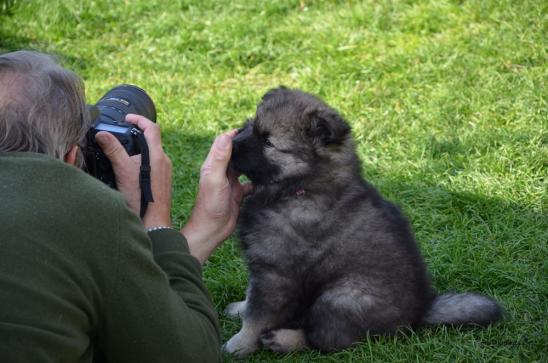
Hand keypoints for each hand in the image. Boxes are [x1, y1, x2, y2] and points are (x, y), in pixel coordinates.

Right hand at [95, 114, 172, 228]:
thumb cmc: (140, 199)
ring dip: (139, 149)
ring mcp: (166, 172)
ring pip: (153, 153)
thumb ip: (113, 150)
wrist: (153, 222)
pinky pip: (154, 165)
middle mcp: (165, 162)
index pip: (152, 128)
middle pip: (152, 140)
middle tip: (122, 134)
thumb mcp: (122, 171)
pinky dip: (142, 161)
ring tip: (122, 152)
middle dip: (137, 134)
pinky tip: (130, 170)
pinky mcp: (164, 181)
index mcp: (158, 156)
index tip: (127, 118)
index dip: (139, 119)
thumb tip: (102, 134)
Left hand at [181, 130, 252, 262]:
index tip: (249, 128)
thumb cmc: (210, 205)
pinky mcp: (238, 193)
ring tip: (266, 156)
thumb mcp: (215, 178)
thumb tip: (227, 136)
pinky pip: (250, 183)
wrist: (212, 229)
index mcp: (213, 164)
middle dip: (246, 146)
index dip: (234, 134)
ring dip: (252, 162)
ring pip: (243, 166)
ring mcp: (230, 182)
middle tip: (262, 141)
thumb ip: (220, 158)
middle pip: (235, 153)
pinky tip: (265, 179)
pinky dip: (257, 180)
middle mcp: (221, 171)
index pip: (223, 142)